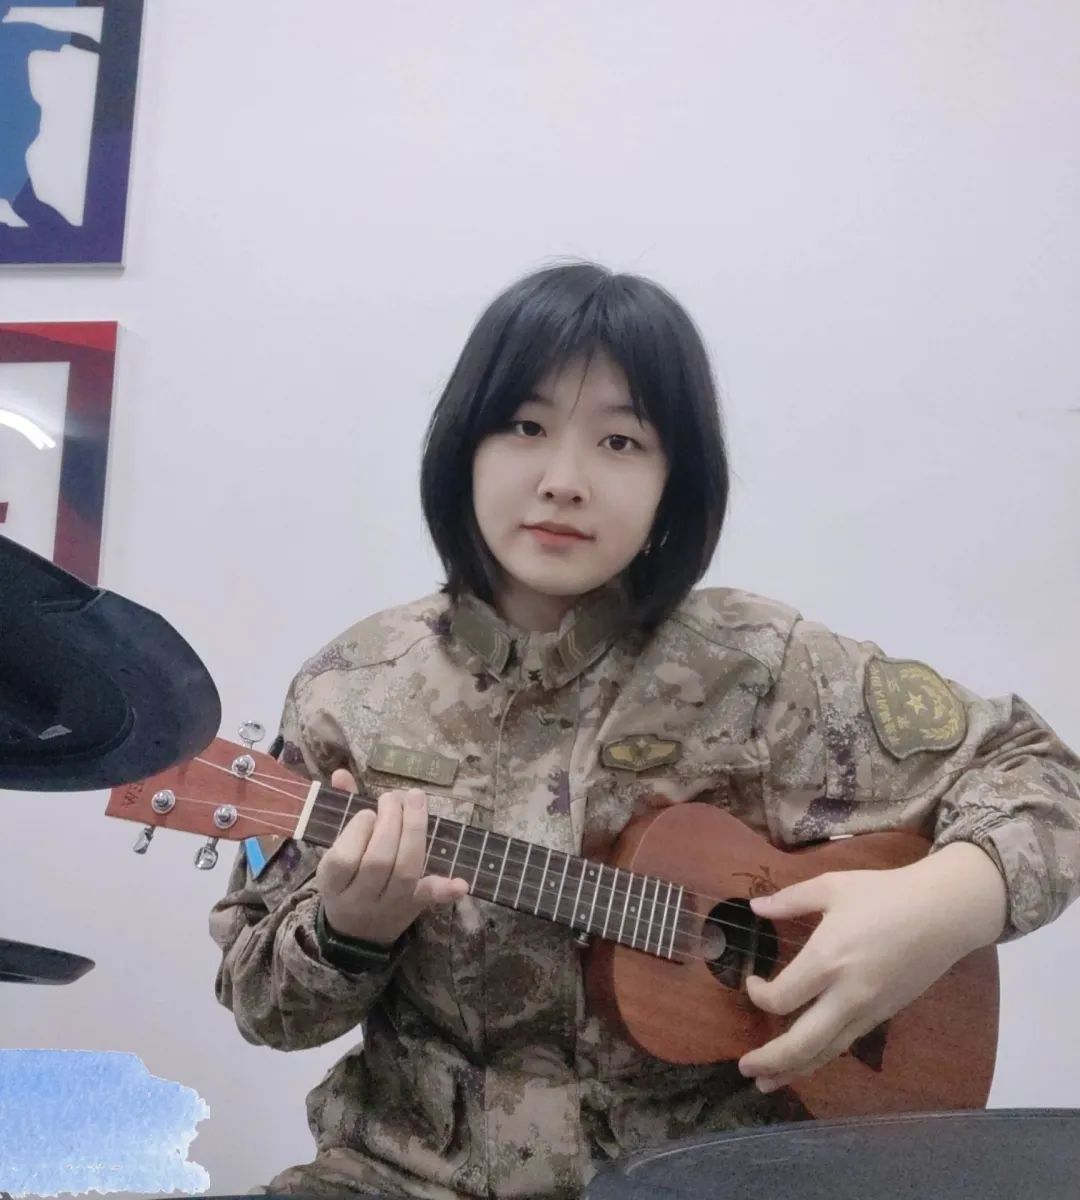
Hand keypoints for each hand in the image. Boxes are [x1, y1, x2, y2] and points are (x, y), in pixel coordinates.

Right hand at [315, 769, 468, 944]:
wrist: (356, 933)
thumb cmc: (345, 879)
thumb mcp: (335, 849)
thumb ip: (341, 809)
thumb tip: (341, 773)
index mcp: (332, 882)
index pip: (344, 859)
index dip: (357, 832)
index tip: (367, 812)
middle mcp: (360, 898)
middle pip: (378, 861)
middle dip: (390, 822)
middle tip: (393, 797)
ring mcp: (389, 905)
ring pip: (405, 872)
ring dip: (415, 833)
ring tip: (416, 799)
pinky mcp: (414, 907)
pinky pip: (429, 900)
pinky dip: (445, 890)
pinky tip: (460, 881)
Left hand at [737, 842, 1006, 1091]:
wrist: (943, 912)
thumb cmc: (884, 893)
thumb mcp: (831, 886)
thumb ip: (789, 900)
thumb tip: (754, 907)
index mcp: (827, 960)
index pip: (781, 999)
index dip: (759, 996)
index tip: (752, 981)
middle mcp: (846, 994)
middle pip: (802, 1043)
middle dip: (769, 1060)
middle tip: (744, 1068)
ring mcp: (869, 1009)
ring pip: (826, 1053)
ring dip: (794, 1070)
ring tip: (767, 1083)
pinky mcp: (885, 1014)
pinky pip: (847, 1043)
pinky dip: (822, 1057)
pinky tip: (808, 1060)